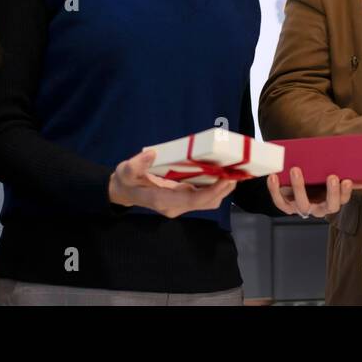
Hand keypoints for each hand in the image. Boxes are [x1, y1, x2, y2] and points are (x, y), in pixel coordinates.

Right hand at [107, 150, 236, 217]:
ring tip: (234, 172)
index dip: (213, 191)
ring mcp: (179, 205)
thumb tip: (152, 154)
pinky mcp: (181, 200)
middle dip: (223, 190)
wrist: (124, 191)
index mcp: (163, 200)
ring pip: (206, 202)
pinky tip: (221, 174)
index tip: (226, 178)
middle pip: (206, 202)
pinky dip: (214, 188)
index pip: (194, 199)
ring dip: (221, 190)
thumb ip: (137, 164)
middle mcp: (175, 206)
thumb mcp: (126, 170)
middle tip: (237, 172)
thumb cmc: (126, 180)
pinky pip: (202, 197)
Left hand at [266, 168, 361, 217]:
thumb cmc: (316, 182)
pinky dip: (275, 190)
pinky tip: (273, 177)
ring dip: (299, 187)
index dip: (345, 192)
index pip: (342, 200)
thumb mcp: (331, 180)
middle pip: (328, 206)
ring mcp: (302, 208)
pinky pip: (280, 201)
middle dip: (331, 192)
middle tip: (333, 176)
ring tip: (296, 170)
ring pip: (302, 203)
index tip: (347, 180)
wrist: (293, 186)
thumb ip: (348, 178)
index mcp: (331, 202)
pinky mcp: (286, 206)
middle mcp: (318, 208)